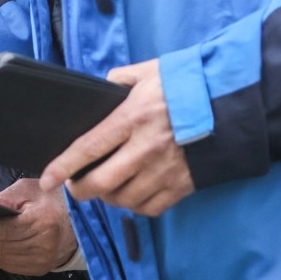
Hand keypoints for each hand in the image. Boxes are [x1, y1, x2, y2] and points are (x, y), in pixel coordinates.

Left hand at [0, 179, 77, 274]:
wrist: (82, 220)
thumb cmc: (54, 198)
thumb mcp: (29, 188)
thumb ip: (4, 199)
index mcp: (41, 222)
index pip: (0, 231)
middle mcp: (43, 245)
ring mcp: (42, 261)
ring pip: (0, 259)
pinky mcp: (40, 269)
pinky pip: (8, 265)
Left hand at [39, 59, 194, 216]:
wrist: (233, 105)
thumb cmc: (188, 85)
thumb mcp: (150, 71)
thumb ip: (121, 79)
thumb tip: (103, 89)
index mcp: (133, 117)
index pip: (89, 147)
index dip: (64, 166)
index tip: (47, 178)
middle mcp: (145, 148)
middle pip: (101, 183)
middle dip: (81, 190)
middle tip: (75, 186)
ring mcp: (165, 170)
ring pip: (124, 199)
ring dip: (108, 197)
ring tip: (105, 186)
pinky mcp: (183, 186)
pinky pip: (149, 208)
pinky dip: (135, 205)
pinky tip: (132, 193)